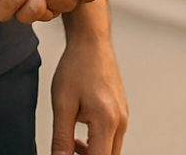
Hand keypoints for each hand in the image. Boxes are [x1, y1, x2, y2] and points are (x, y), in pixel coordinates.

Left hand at [50, 28, 127, 154]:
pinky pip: (112, 138)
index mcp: (106, 120)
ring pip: (111, 150)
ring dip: (93, 153)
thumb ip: (61, 138)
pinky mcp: (121, 111)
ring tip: (71, 142)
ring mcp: (123, 116)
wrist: (91, 41)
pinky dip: (98, 143)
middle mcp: (120, 121)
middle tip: (67, 150)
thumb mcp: (62, 104)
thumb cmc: (76, 67)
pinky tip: (80, 134)